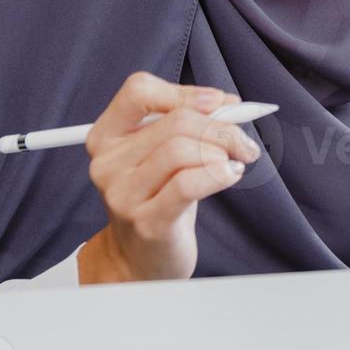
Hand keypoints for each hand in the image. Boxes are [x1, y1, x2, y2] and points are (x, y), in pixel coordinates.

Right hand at [76, 73, 260, 283]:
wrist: (142, 259)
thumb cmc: (159, 198)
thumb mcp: (168, 154)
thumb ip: (191, 122)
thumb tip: (229, 104)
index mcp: (106, 137)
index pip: (137, 90)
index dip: (183, 92)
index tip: (218, 103)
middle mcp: (107, 163)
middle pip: (175, 122)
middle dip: (221, 127)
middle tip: (242, 141)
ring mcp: (123, 195)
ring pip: (183, 150)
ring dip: (222, 151)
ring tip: (235, 162)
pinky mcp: (147, 222)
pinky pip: (189, 183)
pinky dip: (219, 174)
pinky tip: (230, 176)